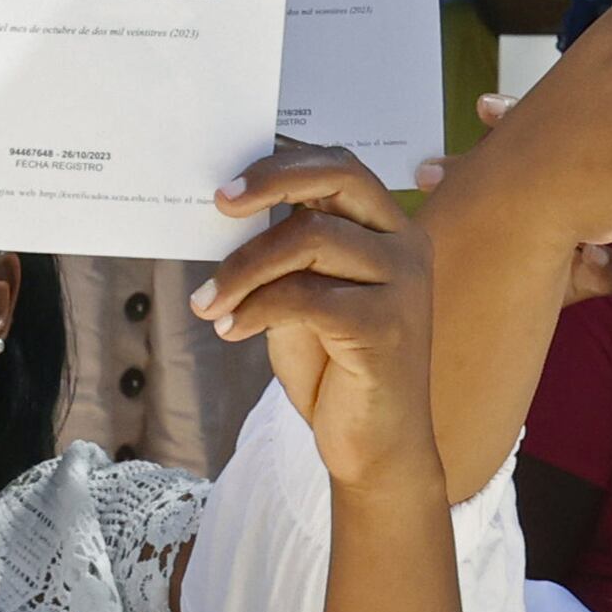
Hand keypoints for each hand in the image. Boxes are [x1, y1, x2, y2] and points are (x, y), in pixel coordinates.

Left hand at [196, 144, 441, 488]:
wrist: (376, 449)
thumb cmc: (336, 369)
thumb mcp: (305, 297)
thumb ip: (288, 253)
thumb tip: (231, 205)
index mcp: (390, 229)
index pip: (340, 167)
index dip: (283, 162)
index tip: (228, 182)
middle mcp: (406, 245)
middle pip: (338, 179)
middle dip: (271, 180)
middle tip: (219, 201)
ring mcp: (403, 285)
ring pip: (310, 238)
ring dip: (243, 267)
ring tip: (206, 301)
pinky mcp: (386, 328)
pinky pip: (304, 296)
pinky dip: (255, 309)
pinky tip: (230, 329)